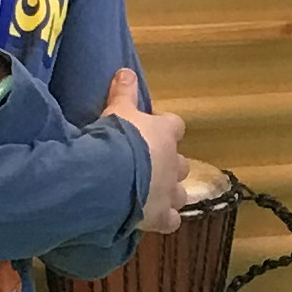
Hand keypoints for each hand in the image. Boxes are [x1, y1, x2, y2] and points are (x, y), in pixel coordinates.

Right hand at [103, 66, 188, 230]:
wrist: (110, 177)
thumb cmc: (116, 138)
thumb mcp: (116, 110)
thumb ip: (123, 92)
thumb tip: (126, 70)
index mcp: (165, 135)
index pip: (175, 126)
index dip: (165, 128)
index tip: (151, 129)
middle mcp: (174, 164)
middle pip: (181, 164)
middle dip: (168, 165)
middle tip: (148, 165)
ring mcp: (169, 192)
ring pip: (180, 194)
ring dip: (169, 193)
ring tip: (151, 194)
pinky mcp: (160, 217)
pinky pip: (171, 221)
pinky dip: (164, 220)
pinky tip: (153, 220)